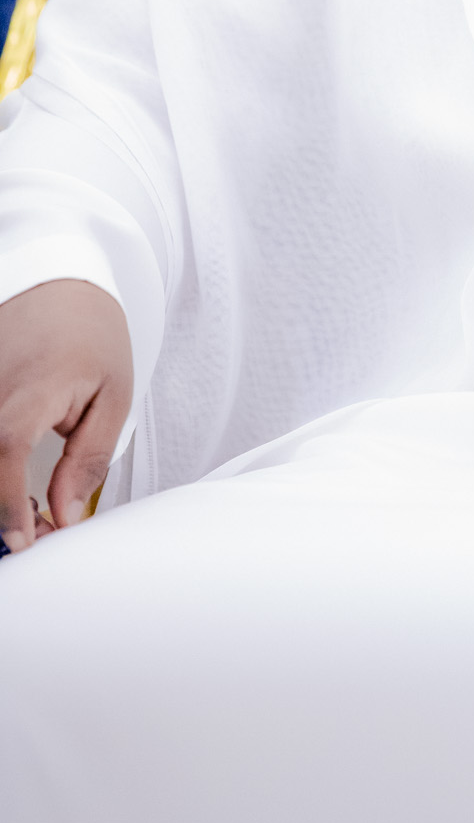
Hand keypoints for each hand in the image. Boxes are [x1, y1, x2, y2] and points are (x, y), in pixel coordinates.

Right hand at [0, 281, 132, 552]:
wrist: (58, 282)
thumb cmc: (91, 334)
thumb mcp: (114, 395)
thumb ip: (88, 459)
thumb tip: (64, 514)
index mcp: (32, 386)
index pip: (6, 449)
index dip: (7, 504)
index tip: (23, 540)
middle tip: (33, 530)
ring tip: (23, 506)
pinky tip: (6, 484)